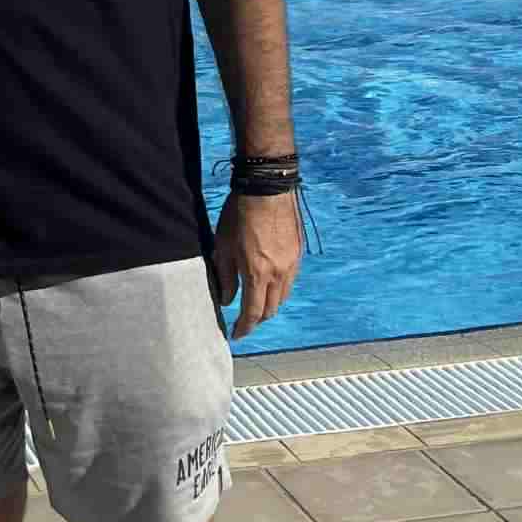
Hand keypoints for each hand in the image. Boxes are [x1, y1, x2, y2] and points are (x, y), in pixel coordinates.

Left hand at [211, 191, 302, 340]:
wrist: (266, 188)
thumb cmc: (238, 214)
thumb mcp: (223, 246)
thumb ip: (225, 276)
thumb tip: (227, 299)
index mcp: (257, 274)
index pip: (253, 313)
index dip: (245, 327)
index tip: (237, 334)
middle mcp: (279, 273)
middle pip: (271, 309)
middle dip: (257, 319)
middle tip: (245, 320)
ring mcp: (292, 263)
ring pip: (283, 296)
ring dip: (270, 304)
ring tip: (257, 302)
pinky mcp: (298, 253)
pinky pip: (290, 280)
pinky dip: (279, 288)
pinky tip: (269, 282)